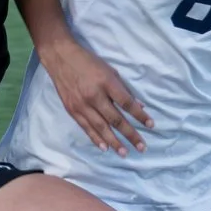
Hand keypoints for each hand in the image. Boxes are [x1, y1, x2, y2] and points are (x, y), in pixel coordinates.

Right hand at [45, 35, 152, 154]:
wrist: (60, 57)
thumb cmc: (88, 62)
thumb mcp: (110, 70)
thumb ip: (123, 89)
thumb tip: (138, 106)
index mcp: (106, 82)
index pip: (127, 103)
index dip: (140, 115)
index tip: (150, 125)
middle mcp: (94, 95)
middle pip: (116, 119)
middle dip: (130, 134)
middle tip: (141, 147)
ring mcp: (82, 104)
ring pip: (101, 127)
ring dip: (114, 142)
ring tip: (125, 153)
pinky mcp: (72, 110)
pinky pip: (86, 127)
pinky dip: (96, 138)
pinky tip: (105, 148)